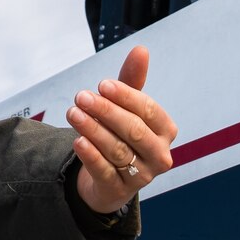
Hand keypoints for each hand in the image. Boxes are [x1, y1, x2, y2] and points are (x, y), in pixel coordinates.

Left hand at [67, 44, 177, 215]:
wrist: (111, 178)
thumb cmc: (123, 135)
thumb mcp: (127, 108)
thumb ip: (132, 81)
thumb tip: (140, 49)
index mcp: (166, 130)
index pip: (148, 110)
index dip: (125, 96)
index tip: (102, 84)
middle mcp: (159, 155)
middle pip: (133, 130)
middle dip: (106, 111)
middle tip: (81, 96)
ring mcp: (142, 175)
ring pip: (117, 150)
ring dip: (93, 129)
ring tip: (73, 113)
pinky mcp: (120, 190)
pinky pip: (105, 171)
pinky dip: (91, 155)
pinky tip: (78, 140)